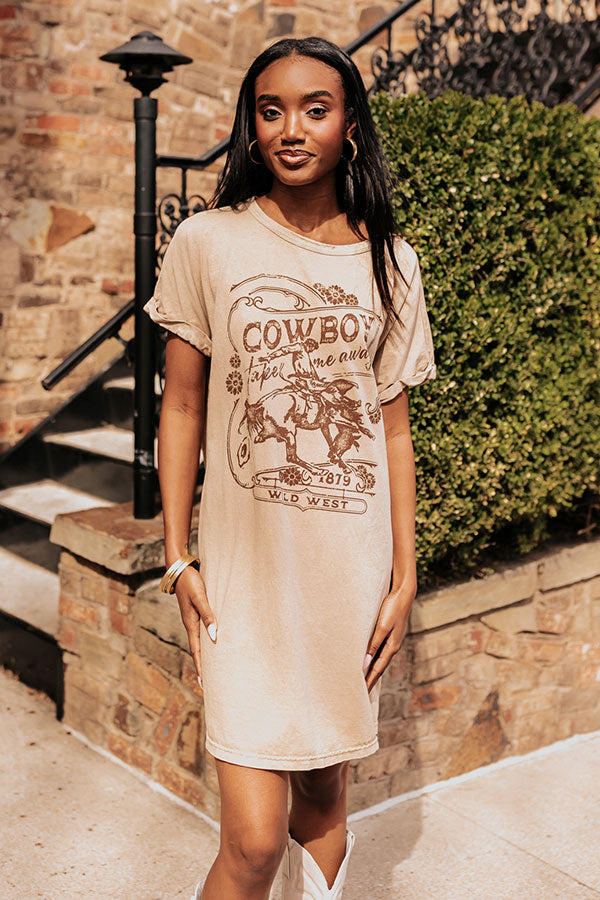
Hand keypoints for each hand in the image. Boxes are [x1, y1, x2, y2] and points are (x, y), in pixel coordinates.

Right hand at [174, 565, 217, 690]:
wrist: (179, 568)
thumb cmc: (190, 581)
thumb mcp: (200, 597)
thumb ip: (208, 615)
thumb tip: (214, 636)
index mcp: (190, 623)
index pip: (197, 651)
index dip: (201, 667)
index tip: (204, 684)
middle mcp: (191, 624)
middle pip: (197, 650)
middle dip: (202, 667)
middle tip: (208, 685)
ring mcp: (192, 618)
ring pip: (199, 642)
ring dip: (205, 655)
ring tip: (212, 669)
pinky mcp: (196, 611)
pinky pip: (202, 631)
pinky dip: (206, 641)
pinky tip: (213, 642)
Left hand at [363, 585, 414, 692]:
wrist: (403, 594)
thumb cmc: (393, 608)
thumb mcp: (382, 627)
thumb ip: (374, 645)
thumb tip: (365, 663)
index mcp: (392, 647)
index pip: (377, 669)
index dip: (369, 681)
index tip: (362, 693)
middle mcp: (393, 646)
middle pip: (379, 667)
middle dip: (371, 679)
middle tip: (361, 692)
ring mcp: (392, 640)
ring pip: (380, 660)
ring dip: (372, 670)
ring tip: (364, 680)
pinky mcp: (390, 634)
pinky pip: (380, 651)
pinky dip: (374, 659)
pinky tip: (369, 660)